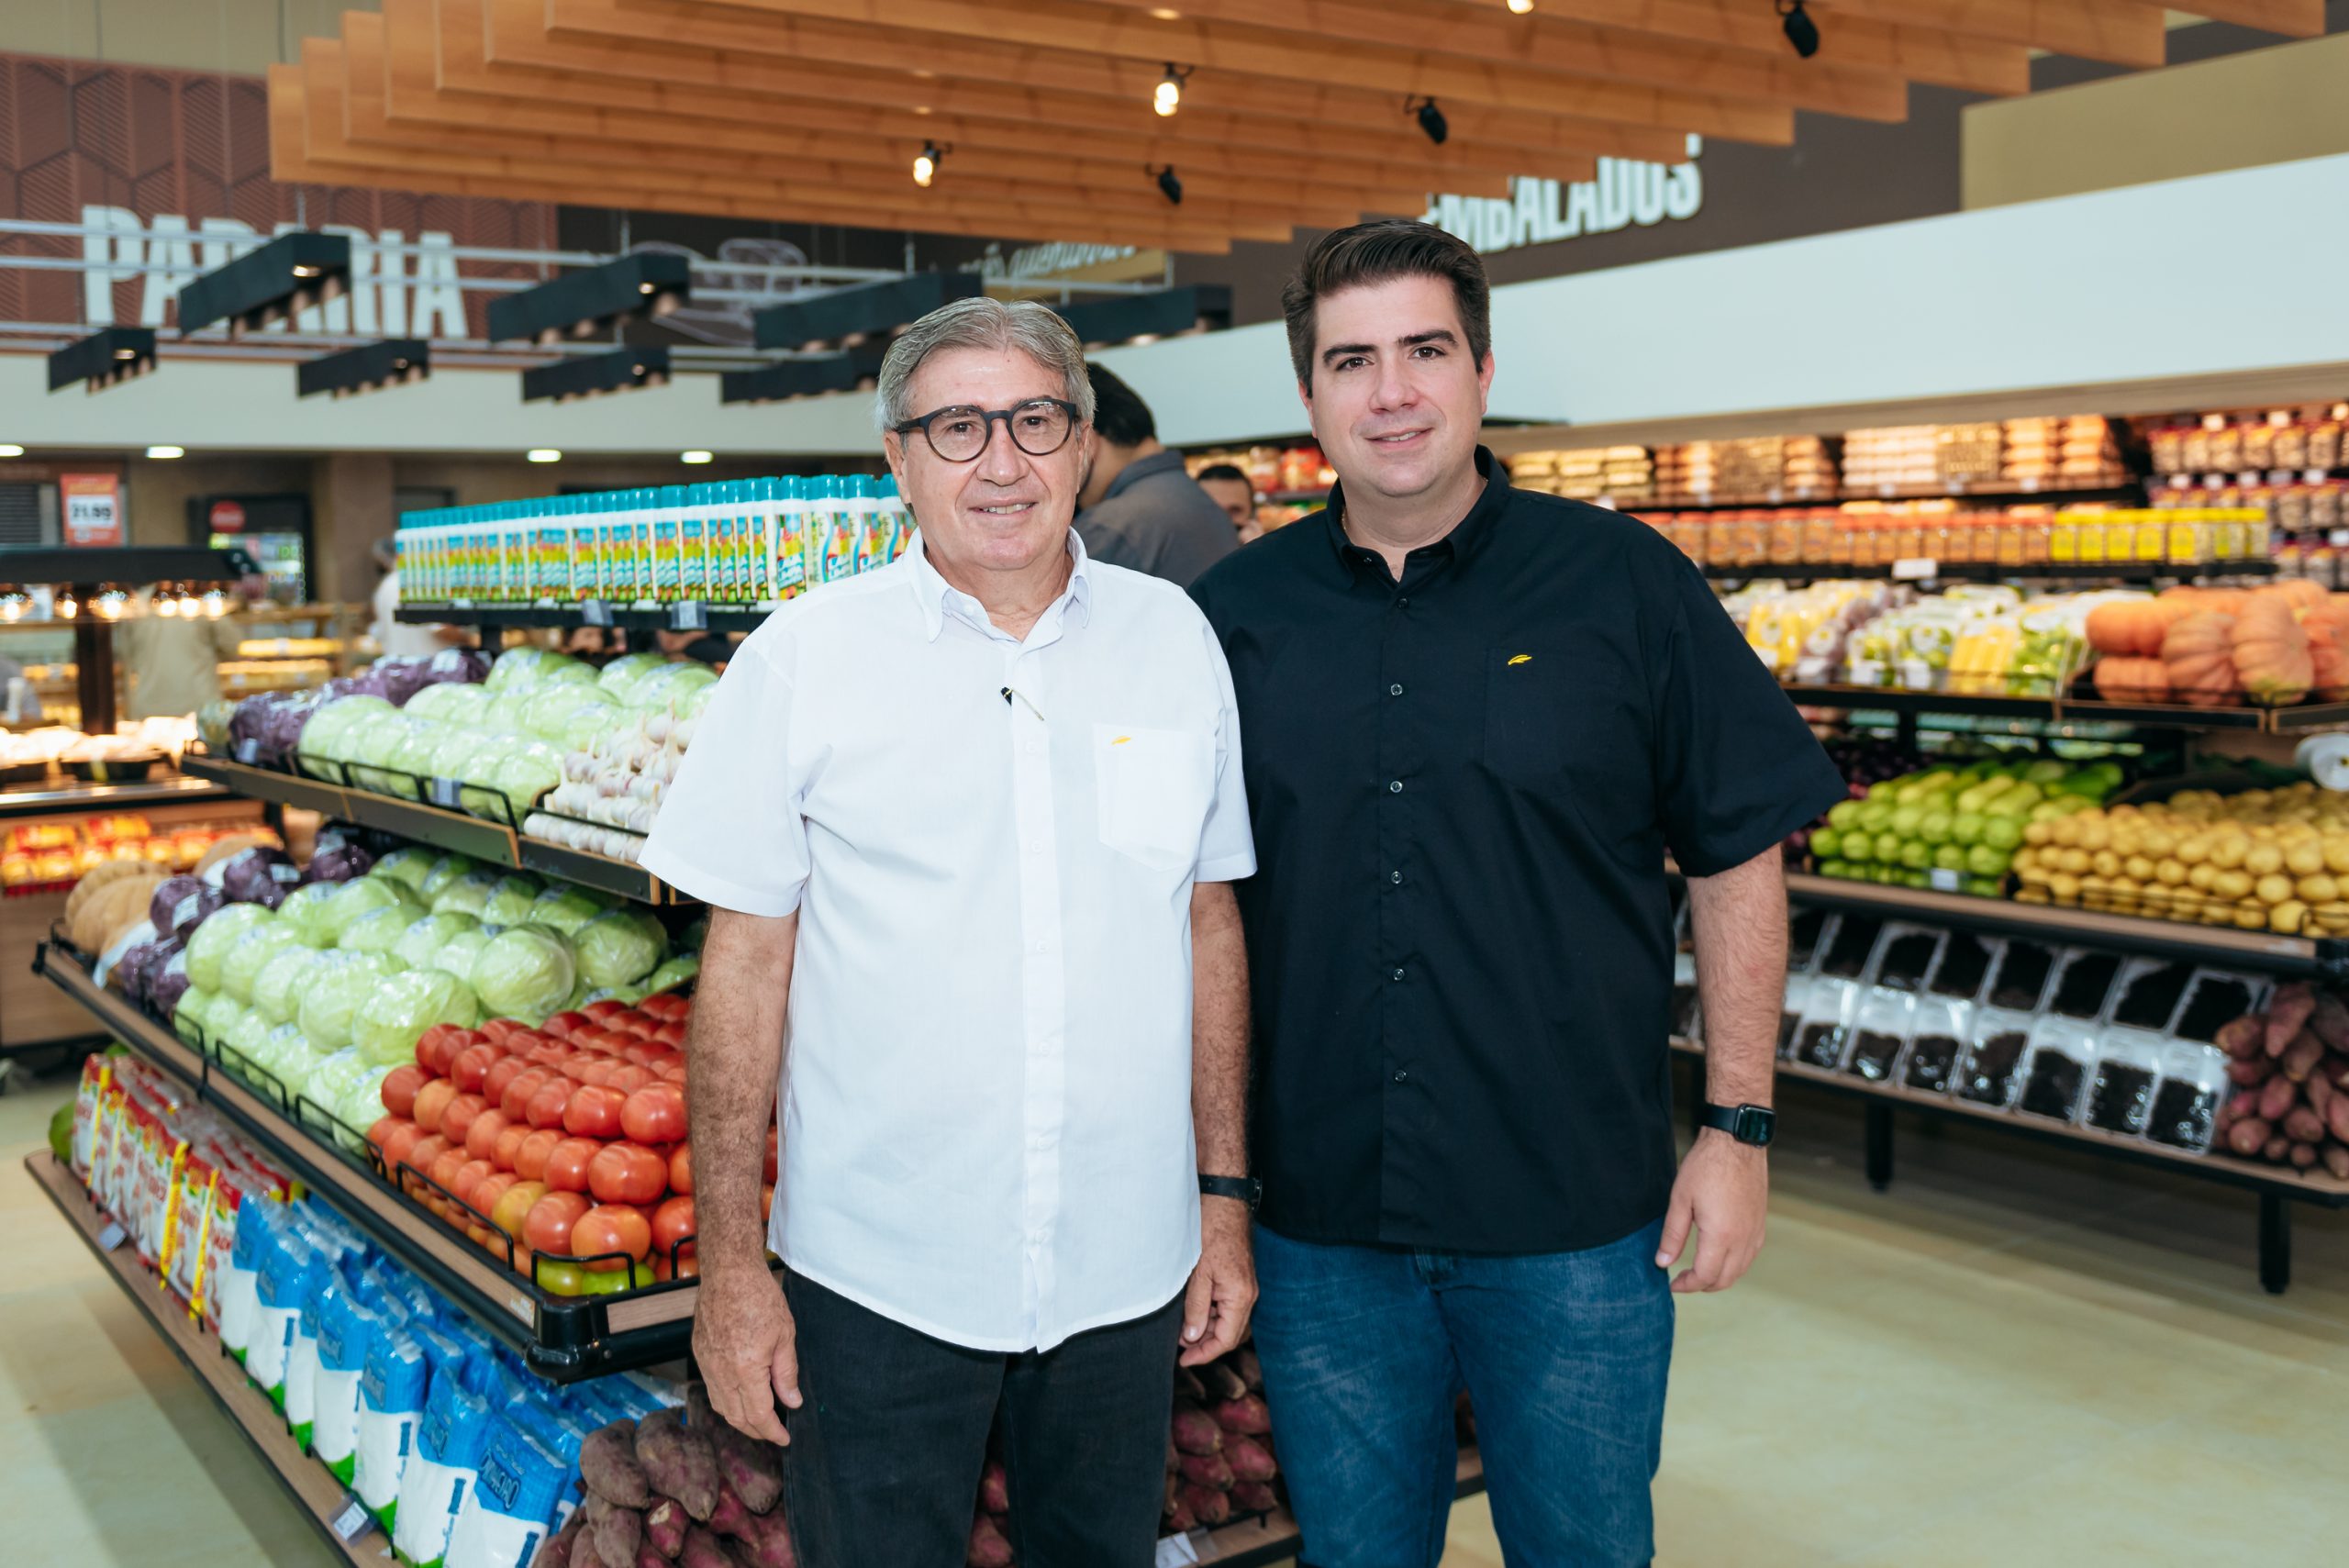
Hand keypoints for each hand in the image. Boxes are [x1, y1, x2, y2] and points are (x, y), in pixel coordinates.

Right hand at [692, 1261, 801, 1444]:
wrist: (728, 1272)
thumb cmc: (759, 1297)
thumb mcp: (784, 1335)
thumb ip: (786, 1373)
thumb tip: (792, 1401)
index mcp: (745, 1369)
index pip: (759, 1415)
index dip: (772, 1431)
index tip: (784, 1438)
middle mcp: (721, 1372)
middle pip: (737, 1417)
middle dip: (756, 1431)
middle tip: (774, 1433)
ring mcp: (707, 1363)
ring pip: (721, 1406)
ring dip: (739, 1419)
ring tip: (759, 1420)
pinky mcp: (699, 1353)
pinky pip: (711, 1388)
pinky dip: (726, 1401)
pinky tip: (740, 1397)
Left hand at [1179, 1196, 1256, 1365]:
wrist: (1223, 1200)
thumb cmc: (1210, 1231)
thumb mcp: (1197, 1273)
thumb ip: (1195, 1308)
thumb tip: (1191, 1338)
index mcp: (1240, 1296)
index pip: (1226, 1340)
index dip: (1204, 1354)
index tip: (1183, 1361)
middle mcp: (1248, 1295)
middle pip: (1230, 1334)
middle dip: (1205, 1344)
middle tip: (1178, 1346)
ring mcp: (1245, 1286)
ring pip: (1227, 1320)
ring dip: (1206, 1328)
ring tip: (1181, 1328)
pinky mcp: (1238, 1278)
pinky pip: (1227, 1305)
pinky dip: (1210, 1313)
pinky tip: (1192, 1310)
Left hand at [1656, 1129, 1768, 1293]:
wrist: (1737, 1142)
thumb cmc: (1706, 1166)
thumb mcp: (1681, 1199)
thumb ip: (1672, 1235)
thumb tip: (1663, 1262)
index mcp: (1721, 1236)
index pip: (1705, 1276)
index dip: (1687, 1285)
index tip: (1673, 1283)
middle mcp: (1743, 1239)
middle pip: (1725, 1279)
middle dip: (1702, 1285)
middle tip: (1684, 1280)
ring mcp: (1755, 1232)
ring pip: (1740, 1270)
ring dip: (1720, 1277)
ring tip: (1699, 1270)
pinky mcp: (1760, 1223)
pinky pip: (1750, 1256)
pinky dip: (1735, 1264)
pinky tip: (1720, 1256)